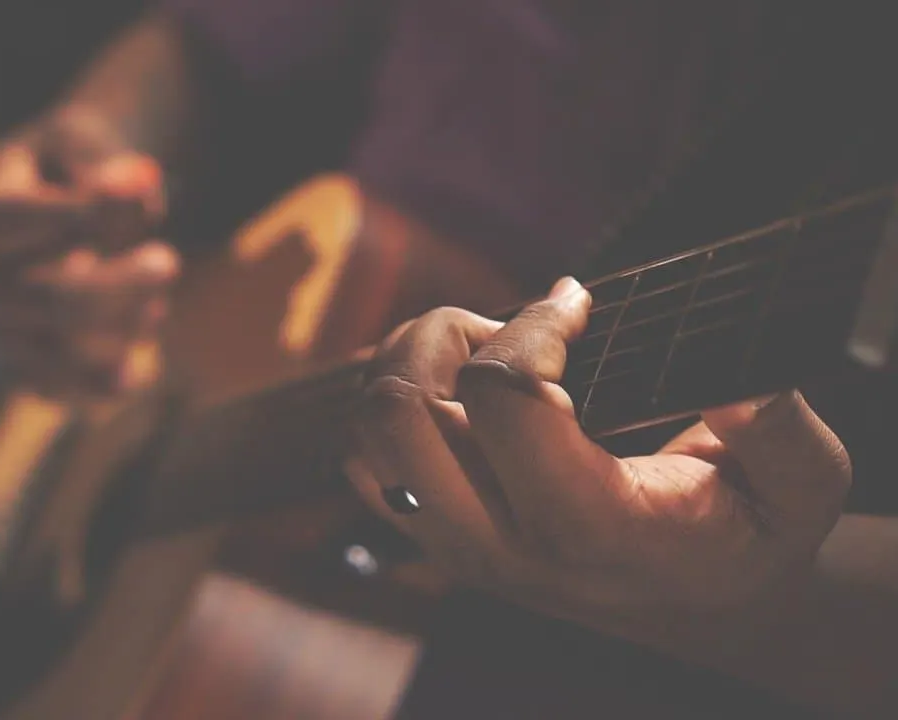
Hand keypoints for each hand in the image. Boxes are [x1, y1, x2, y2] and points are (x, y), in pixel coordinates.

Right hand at [0, 107, 178, 398]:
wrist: (44, 206)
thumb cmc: (66, 167)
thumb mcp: (79, 142)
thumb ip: (103, 160)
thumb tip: (139, 183)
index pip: (23, 220)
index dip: (87, 216)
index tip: (145, 198)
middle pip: (49, 298)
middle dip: (118, 287)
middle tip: (170, 262)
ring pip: (57, 351)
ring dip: (119, 335)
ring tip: (157, 310)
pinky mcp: (17, 359)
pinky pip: (54, 388)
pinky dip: (97, 387)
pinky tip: (131, 372)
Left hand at [346, 278, 851, 639]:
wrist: (694, 601)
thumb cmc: (744, 532)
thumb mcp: (799, 485)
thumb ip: (781, 434)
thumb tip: (734, 383)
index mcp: (586, 525)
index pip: (502, 397)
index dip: (534, 323)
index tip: (580, 303)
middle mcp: (500, 542)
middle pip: (398, 411)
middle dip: (441, 335)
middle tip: (504, 331)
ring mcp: (454, 544)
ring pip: (367, 432)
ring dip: (407, 366)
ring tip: (477, 356)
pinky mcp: (431, 536)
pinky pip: (363, 461)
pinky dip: (394, 404)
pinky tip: (458, 391)